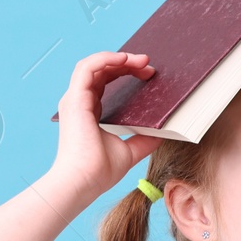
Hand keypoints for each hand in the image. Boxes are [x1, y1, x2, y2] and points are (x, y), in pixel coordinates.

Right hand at [50, 51, 162, 197]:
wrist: (84, 182)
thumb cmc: (100, 171)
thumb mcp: (131, 150)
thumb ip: (145, 139)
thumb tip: (165, 131)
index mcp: (90, 112)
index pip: (105, 82)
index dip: (126, 73)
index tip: (148, 75)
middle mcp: (80, 102)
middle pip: (102, 71)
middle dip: (126, 64)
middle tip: (149, 65)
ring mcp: (75, 100)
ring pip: (94, 65)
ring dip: (118, 58)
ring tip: (141, 60)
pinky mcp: (75, 99)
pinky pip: (87, 68)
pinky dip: (105, 59)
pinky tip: (124, 58)